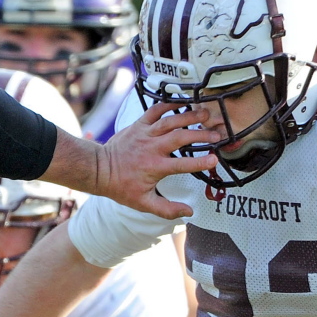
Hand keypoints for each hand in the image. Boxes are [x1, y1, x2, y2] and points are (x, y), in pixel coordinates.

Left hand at [102, 103, 219, 218]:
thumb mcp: (143, 203)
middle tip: (217, 134)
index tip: (214, 160)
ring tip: (205, 115)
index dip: (199, 162)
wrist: (99, 169)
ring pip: (170, 121)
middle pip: (180, 138)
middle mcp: (151, 148)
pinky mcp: (138, 125)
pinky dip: (168, 105)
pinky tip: (181, 103)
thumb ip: (167, 209)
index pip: (182, 164)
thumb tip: (189, 212)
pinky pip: (154, 111)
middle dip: (200, 135)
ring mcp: (144, 134)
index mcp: (155, 167)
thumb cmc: (121, 186)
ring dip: (189, 117)